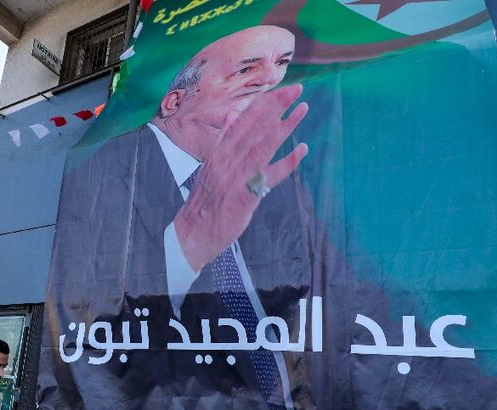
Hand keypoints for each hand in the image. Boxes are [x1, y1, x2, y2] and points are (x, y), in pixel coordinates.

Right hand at [174, 83, 308, 271]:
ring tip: (302, 109)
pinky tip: (302, 149)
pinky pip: (270, 177)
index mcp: (219, 151)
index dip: (263, 103)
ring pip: (263, 146)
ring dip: (285, 126)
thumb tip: (231, 114)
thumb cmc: (205, 200)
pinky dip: (287, 162)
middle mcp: (227, 160)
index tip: (281, 89)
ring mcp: (236, 177)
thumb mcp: (210, 165)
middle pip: (254, 128)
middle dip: (276, 106)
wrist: (193, 233)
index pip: (243, 120)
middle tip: (297, 89)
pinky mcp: (245, 197)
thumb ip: (223, 140)